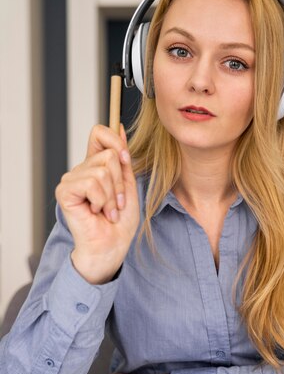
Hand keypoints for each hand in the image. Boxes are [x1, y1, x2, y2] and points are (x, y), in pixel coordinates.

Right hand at [55, 124, 139, 283]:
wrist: (111, 246)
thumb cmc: (120, 221)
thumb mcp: (128, 185)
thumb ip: (123, 159)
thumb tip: (121, 127)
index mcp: (95, 165)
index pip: (100, 133)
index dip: (116, 141)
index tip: (126, 160)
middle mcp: (81, 170)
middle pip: (109, 154)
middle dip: (121, 182)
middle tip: (117, 203)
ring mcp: (71, 180)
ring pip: (103, 171)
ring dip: (112, 196)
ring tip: (108, 210)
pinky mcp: (65, 191)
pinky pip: (91, 183)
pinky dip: (101, 200)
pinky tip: (96, 212)